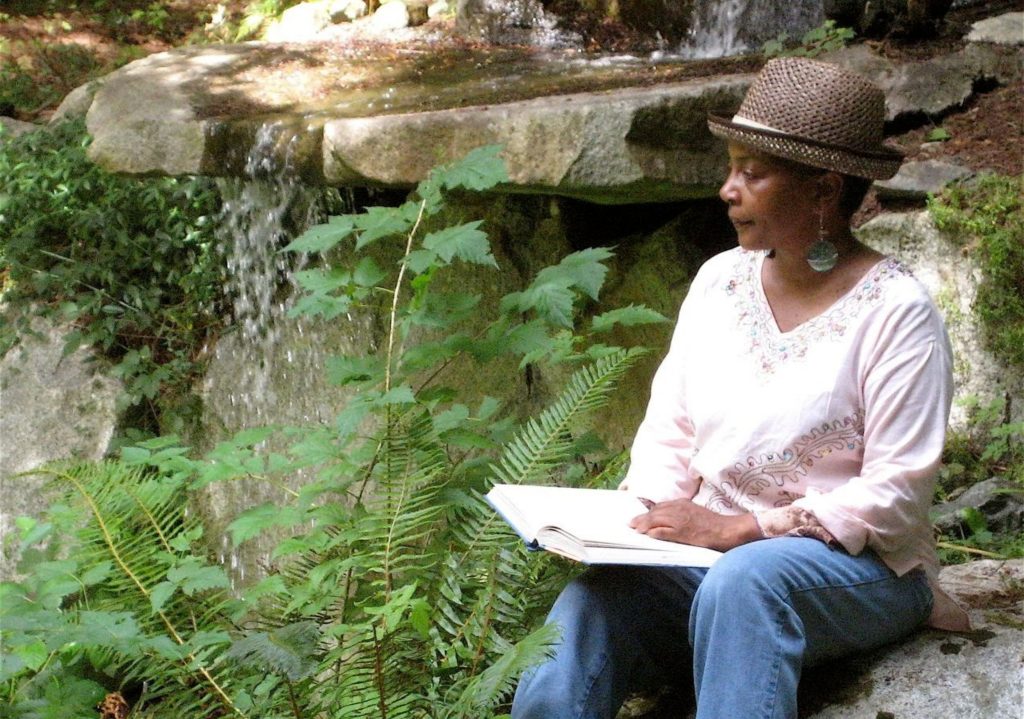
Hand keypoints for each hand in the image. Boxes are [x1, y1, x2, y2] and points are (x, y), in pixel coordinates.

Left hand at [629, 498, 761, 551]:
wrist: (727, 530)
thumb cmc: (713, 523)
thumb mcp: (695, 512)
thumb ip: (681, 513)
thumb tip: (667, 520)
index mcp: (682, 504)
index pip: (660, 507)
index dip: (649, 513)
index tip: (639, 518)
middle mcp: (679, 509)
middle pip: (655, 513)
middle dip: (642, 518)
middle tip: (631, 523)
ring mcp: (680, 521)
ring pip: (656, 520)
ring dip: (644, 525)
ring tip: (635, 529)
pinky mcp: (683, 533)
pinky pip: (664, 532)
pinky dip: (655, 533)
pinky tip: (648, 535)